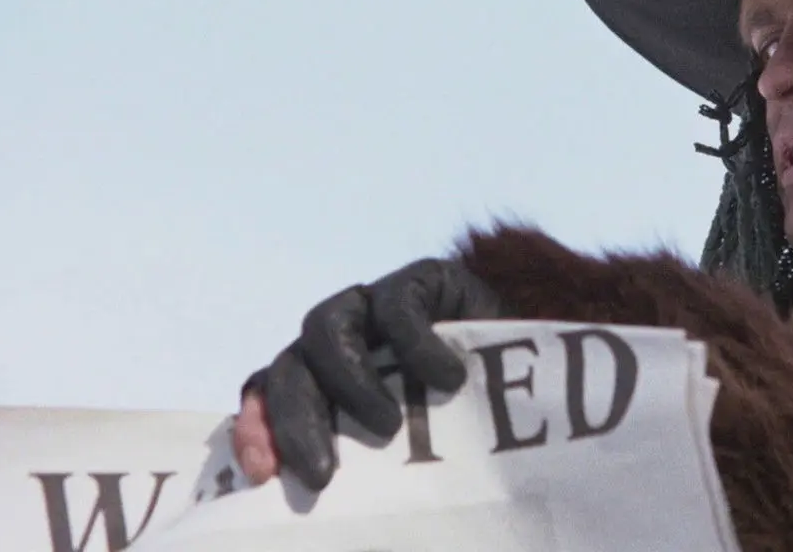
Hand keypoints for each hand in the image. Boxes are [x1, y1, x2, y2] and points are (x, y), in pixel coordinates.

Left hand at [232, 258, 505, 490]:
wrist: (536, 377)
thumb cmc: (468, 428)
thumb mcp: (408, 454)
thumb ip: (365, 468)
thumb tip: (322, 513)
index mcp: (323, 376)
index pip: (265, 391)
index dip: (256, 427)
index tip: (265, 474)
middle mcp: (340, 336)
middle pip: (289, 365)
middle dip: (295, 420)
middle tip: (323, 475)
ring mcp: (376, 303)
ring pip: (326, 327)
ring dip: (348, 382)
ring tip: (386, 428)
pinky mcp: (421, 279)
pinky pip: (399, 306)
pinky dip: (416, 346)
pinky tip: (448, 381)